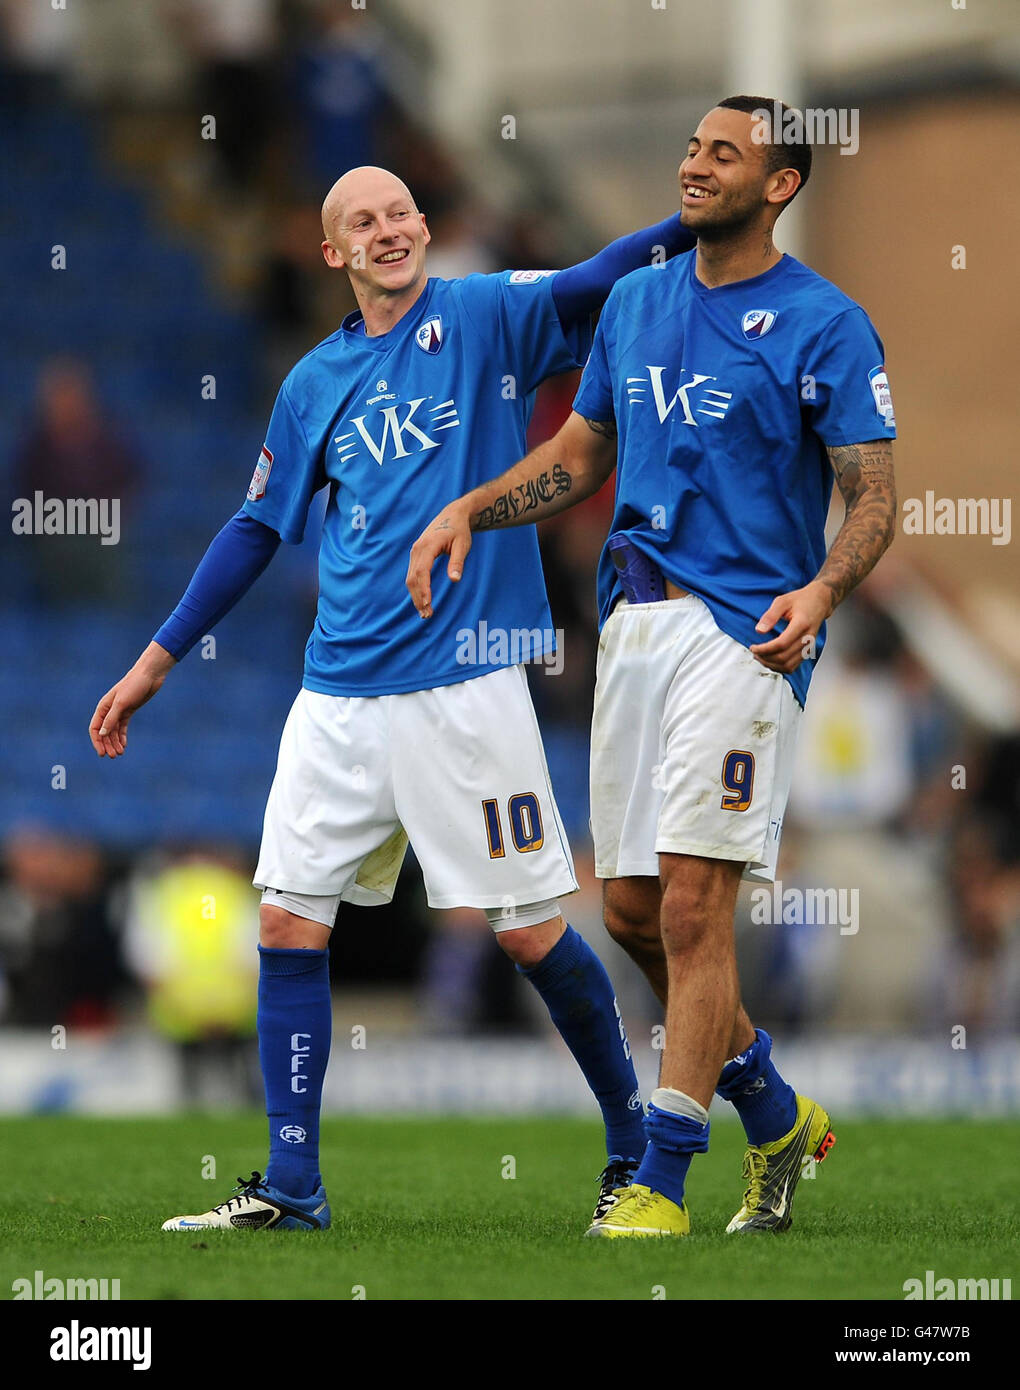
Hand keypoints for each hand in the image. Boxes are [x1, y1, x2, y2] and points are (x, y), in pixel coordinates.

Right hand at [89, 644, 173, 757]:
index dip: (97, 742)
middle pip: (104, 732)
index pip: (94, 728)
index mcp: (103, 707)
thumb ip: (111, 718)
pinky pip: (123, 727)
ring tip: (120, 753)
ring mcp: (119, 711)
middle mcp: (109, 710)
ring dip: (115, 742)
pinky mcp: (129, 711)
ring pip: (114, 731)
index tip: (102, 753)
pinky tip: (124, 745)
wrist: (150, 675)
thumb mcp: (122, 703)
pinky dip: (122, 736)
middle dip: (107, 744)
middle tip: (114, 756)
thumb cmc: (134, 685)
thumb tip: (101, 734)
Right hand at [406, 503, 472, 617]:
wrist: (452, 515)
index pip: (422, 572)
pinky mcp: (416, 555)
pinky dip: (416, 589)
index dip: (424, 589)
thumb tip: (455, 580)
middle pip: (413, 578)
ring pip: (410, 578)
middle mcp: (417, 549)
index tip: (428, 604)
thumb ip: (458, 562)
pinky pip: (413, 575)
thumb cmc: (460, 530)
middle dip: (418, 598)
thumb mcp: (463, 545)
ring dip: (416, 596)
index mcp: (427, 546)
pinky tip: (423, 601)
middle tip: (427, 615)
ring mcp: (415, 552)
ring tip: (425, 613)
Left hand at [749, 581, 831, 673]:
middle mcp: (807, 638)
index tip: (753, 647)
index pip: (782, 644)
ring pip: (788, 665)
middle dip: (765, 658)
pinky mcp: (807, 651)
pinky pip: (793, 666)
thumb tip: (759, 630)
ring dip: (771, 664)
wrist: (820, 602)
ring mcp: (808, 647)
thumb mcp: (782, 601)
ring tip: (760, 657)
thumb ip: (770, 616)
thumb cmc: (802, 600)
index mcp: (801, 624)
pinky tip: (770, 660)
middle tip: (754, 652)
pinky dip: (779, 667)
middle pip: (784, 657)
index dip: (765, 649)